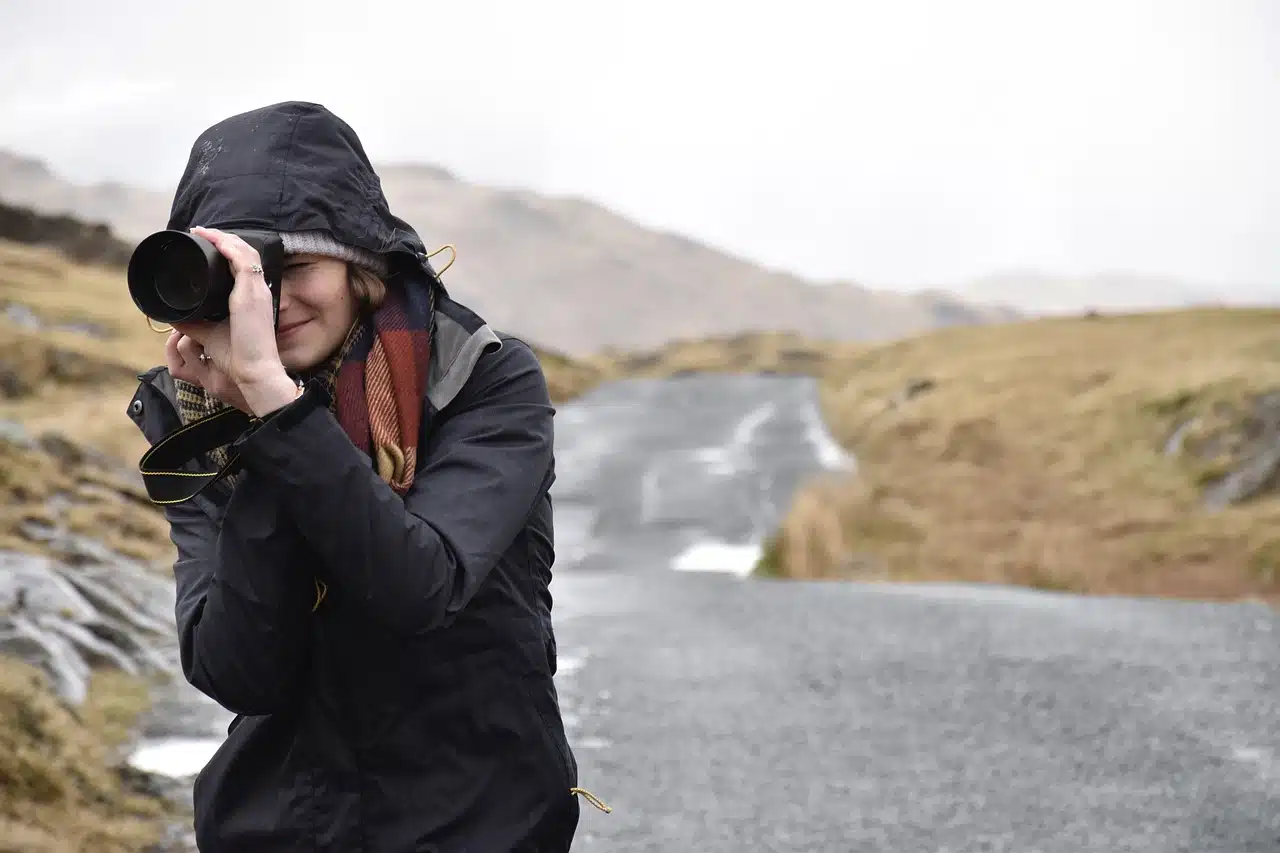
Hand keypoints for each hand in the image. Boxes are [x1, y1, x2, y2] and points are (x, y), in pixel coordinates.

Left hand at [168, 227, 298, 416]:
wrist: (253, 373)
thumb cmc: (239, 360)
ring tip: (203, 231)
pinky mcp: (251, 292)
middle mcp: (258, 292)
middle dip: (224, 240)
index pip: (245, 268)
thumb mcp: (209, 336)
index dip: (228, 252)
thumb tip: (172, 314)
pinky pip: (241, 259)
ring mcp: (256, 291)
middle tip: (202, 233)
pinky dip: (226, 245)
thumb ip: (192, 324)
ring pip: (244, 251)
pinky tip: (211, 237)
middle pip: (246, 254)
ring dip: (223, 238)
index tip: (208, 244)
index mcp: (253, 301)